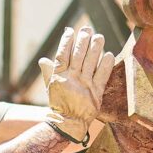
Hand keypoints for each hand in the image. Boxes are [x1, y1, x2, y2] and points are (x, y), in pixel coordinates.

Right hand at [39, 26, 113, 143]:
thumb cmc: (59, 105)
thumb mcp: (50, 89)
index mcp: (58, 77)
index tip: (71, 31)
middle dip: (83, 39)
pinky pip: (103, 75)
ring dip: (96, 47)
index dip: (66, 41)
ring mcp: (85, 85)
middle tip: (88, 29)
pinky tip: (109, 54)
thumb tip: (43, 60)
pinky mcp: (96, 93)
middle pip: (78, 54)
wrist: (69, 123)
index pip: (62, 55)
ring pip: (91, 61)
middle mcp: (71, 79)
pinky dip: (106, 64)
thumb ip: (48, 73)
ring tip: (99, 37)